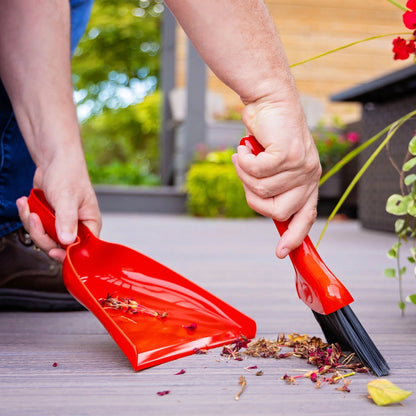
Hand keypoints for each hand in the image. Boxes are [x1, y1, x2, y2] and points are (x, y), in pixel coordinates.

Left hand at [16, 151, 100, 262]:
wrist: (54, 159)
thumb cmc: (68, 174)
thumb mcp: (67, 198)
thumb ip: (67, 220)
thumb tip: (67, 242)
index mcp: (90, 224)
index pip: (82, 249)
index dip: (67, 253)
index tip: (53, 251)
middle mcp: (77, 227)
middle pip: (58, 246)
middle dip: (42, 234)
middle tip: (35, 218)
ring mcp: (61, 224)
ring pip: (44, 238)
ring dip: (31, 223)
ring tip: (27, 205)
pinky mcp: (49, 219)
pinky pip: (35, 228)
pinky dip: (27, 216)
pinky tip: (25, 202)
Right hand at [232, 98, 320, 257]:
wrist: (270, 101)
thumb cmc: (268, 134)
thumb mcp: (272, 165)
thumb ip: (272, 187)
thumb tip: (265, 208)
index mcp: (307, 181)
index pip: (306, 216)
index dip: (294, 237)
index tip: (281, 252)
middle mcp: (309, 176)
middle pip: (279, 212)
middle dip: (254, 198)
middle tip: (246, 176)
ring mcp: (301, 166)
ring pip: (262, 190)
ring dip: (244, 174)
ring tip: (245, 155)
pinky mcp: (288, 154)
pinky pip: (256, 172)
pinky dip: (244, 161)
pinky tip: (245, 148)